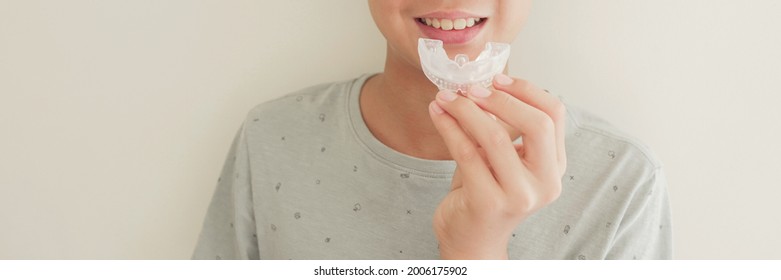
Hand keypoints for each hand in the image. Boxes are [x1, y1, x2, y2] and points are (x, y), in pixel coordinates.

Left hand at [428, 74, 566, 258]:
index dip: (526, 90)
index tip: (497, 78)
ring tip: (445, 98)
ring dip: (466, 110)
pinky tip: (437, 114)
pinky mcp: (488, 202)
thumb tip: (482, 83)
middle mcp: (545, 183)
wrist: (471, 240)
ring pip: (496, 137)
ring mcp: (519, 196)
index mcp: (555, 167)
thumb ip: (503, 126)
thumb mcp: (501, 157)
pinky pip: (466, 153)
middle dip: (499, 99)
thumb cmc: (485, 192)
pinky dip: (449, 127)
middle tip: (469, 88)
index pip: (554, 114)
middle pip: (536, 124)